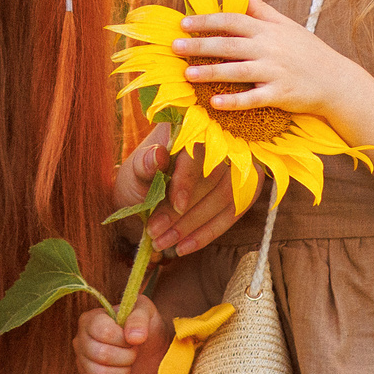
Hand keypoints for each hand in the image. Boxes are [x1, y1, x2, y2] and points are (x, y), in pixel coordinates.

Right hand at [74, 293, 165, 373]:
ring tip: (129, 365)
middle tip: (134, 353)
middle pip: (100, 354)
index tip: (134, 339)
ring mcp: (82, 362)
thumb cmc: (147, 328)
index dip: (122, 339)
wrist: (153, 352)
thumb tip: (134, 337)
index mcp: (91, 320)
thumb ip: (139, 319)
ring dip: (121, 372)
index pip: (101, 332)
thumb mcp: (147, 313)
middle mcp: (81, 340)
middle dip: (126, 357)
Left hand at [122, 126, 242, 256]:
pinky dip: (209, 233)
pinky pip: (233, 212)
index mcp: (188, 127)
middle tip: (156, 234)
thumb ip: (143, 165)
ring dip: (196, 226)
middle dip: (186, 213)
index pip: (197, 151)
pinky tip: (185, 247)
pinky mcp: (240, 189)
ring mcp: (234, 165)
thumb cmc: (138, 179)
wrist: (143, 195)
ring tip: (165, 243)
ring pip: (227, 197)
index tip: (177, 206)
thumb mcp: (132, 172)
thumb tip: (157, 154)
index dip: (189, 179)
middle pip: (215, 178)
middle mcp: (218, 140)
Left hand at [173, 0, 367, 130]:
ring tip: (187, 74)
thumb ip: (260, 9)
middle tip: (174, 46)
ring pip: (238, 71)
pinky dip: (234, 101)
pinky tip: (215, 103)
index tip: (184, 23)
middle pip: (230, 44)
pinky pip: (253, 98)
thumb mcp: (286, 25)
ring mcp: (275, 72)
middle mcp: (270, 49)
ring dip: (211, 72)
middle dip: (200, 45)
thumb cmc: (307, 52)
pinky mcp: (280, 95)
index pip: (233, 21)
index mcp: (268, 30)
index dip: (207, 21)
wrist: (336, 81)